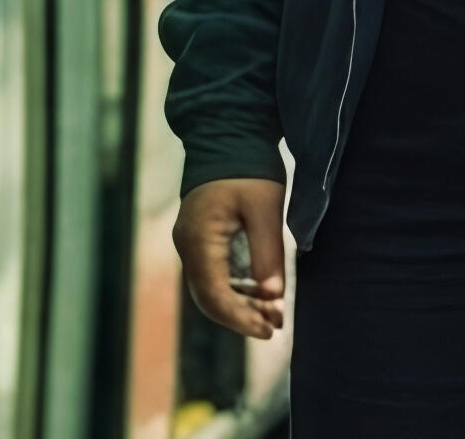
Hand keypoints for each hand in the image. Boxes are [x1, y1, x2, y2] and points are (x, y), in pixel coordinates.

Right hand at [176, 178, 288, 339]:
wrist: (227, 134)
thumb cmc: (248, 168)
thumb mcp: (265, 208)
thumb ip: (268, 252)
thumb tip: (273, 295)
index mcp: (199, 240)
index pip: (214, 295)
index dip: (240, 318)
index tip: (268, 330)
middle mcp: (188, 246)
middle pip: (209, 298)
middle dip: (242, 316)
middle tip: (276, 325)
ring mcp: (191, 242)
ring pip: (211, 288)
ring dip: (241, 304)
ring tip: (275, 313)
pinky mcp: (201, 238)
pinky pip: (214, 273)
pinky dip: (237, 288)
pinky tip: (263, 292)